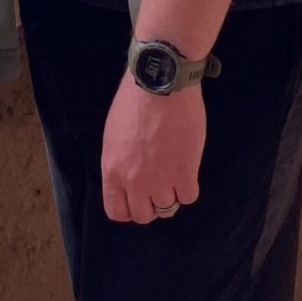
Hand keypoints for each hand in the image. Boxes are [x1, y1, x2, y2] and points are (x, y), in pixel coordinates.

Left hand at [101, 76, 205, 223]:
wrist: (160, 84)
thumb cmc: (134, 102)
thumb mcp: (114, 137)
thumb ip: (120, 163)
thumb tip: (129, 178)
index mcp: (112, 171)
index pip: (117, 212)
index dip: (129, 209)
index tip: (138, 199)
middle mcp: (134, 181)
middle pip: (144, 215)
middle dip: (152, 205)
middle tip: (159, 188)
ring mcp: (160, 179)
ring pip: (168, 208)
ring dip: (172, 194)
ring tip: (175, 175)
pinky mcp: (185, 172)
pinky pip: (188, 196)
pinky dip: (189, 187)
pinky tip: (188, 171)